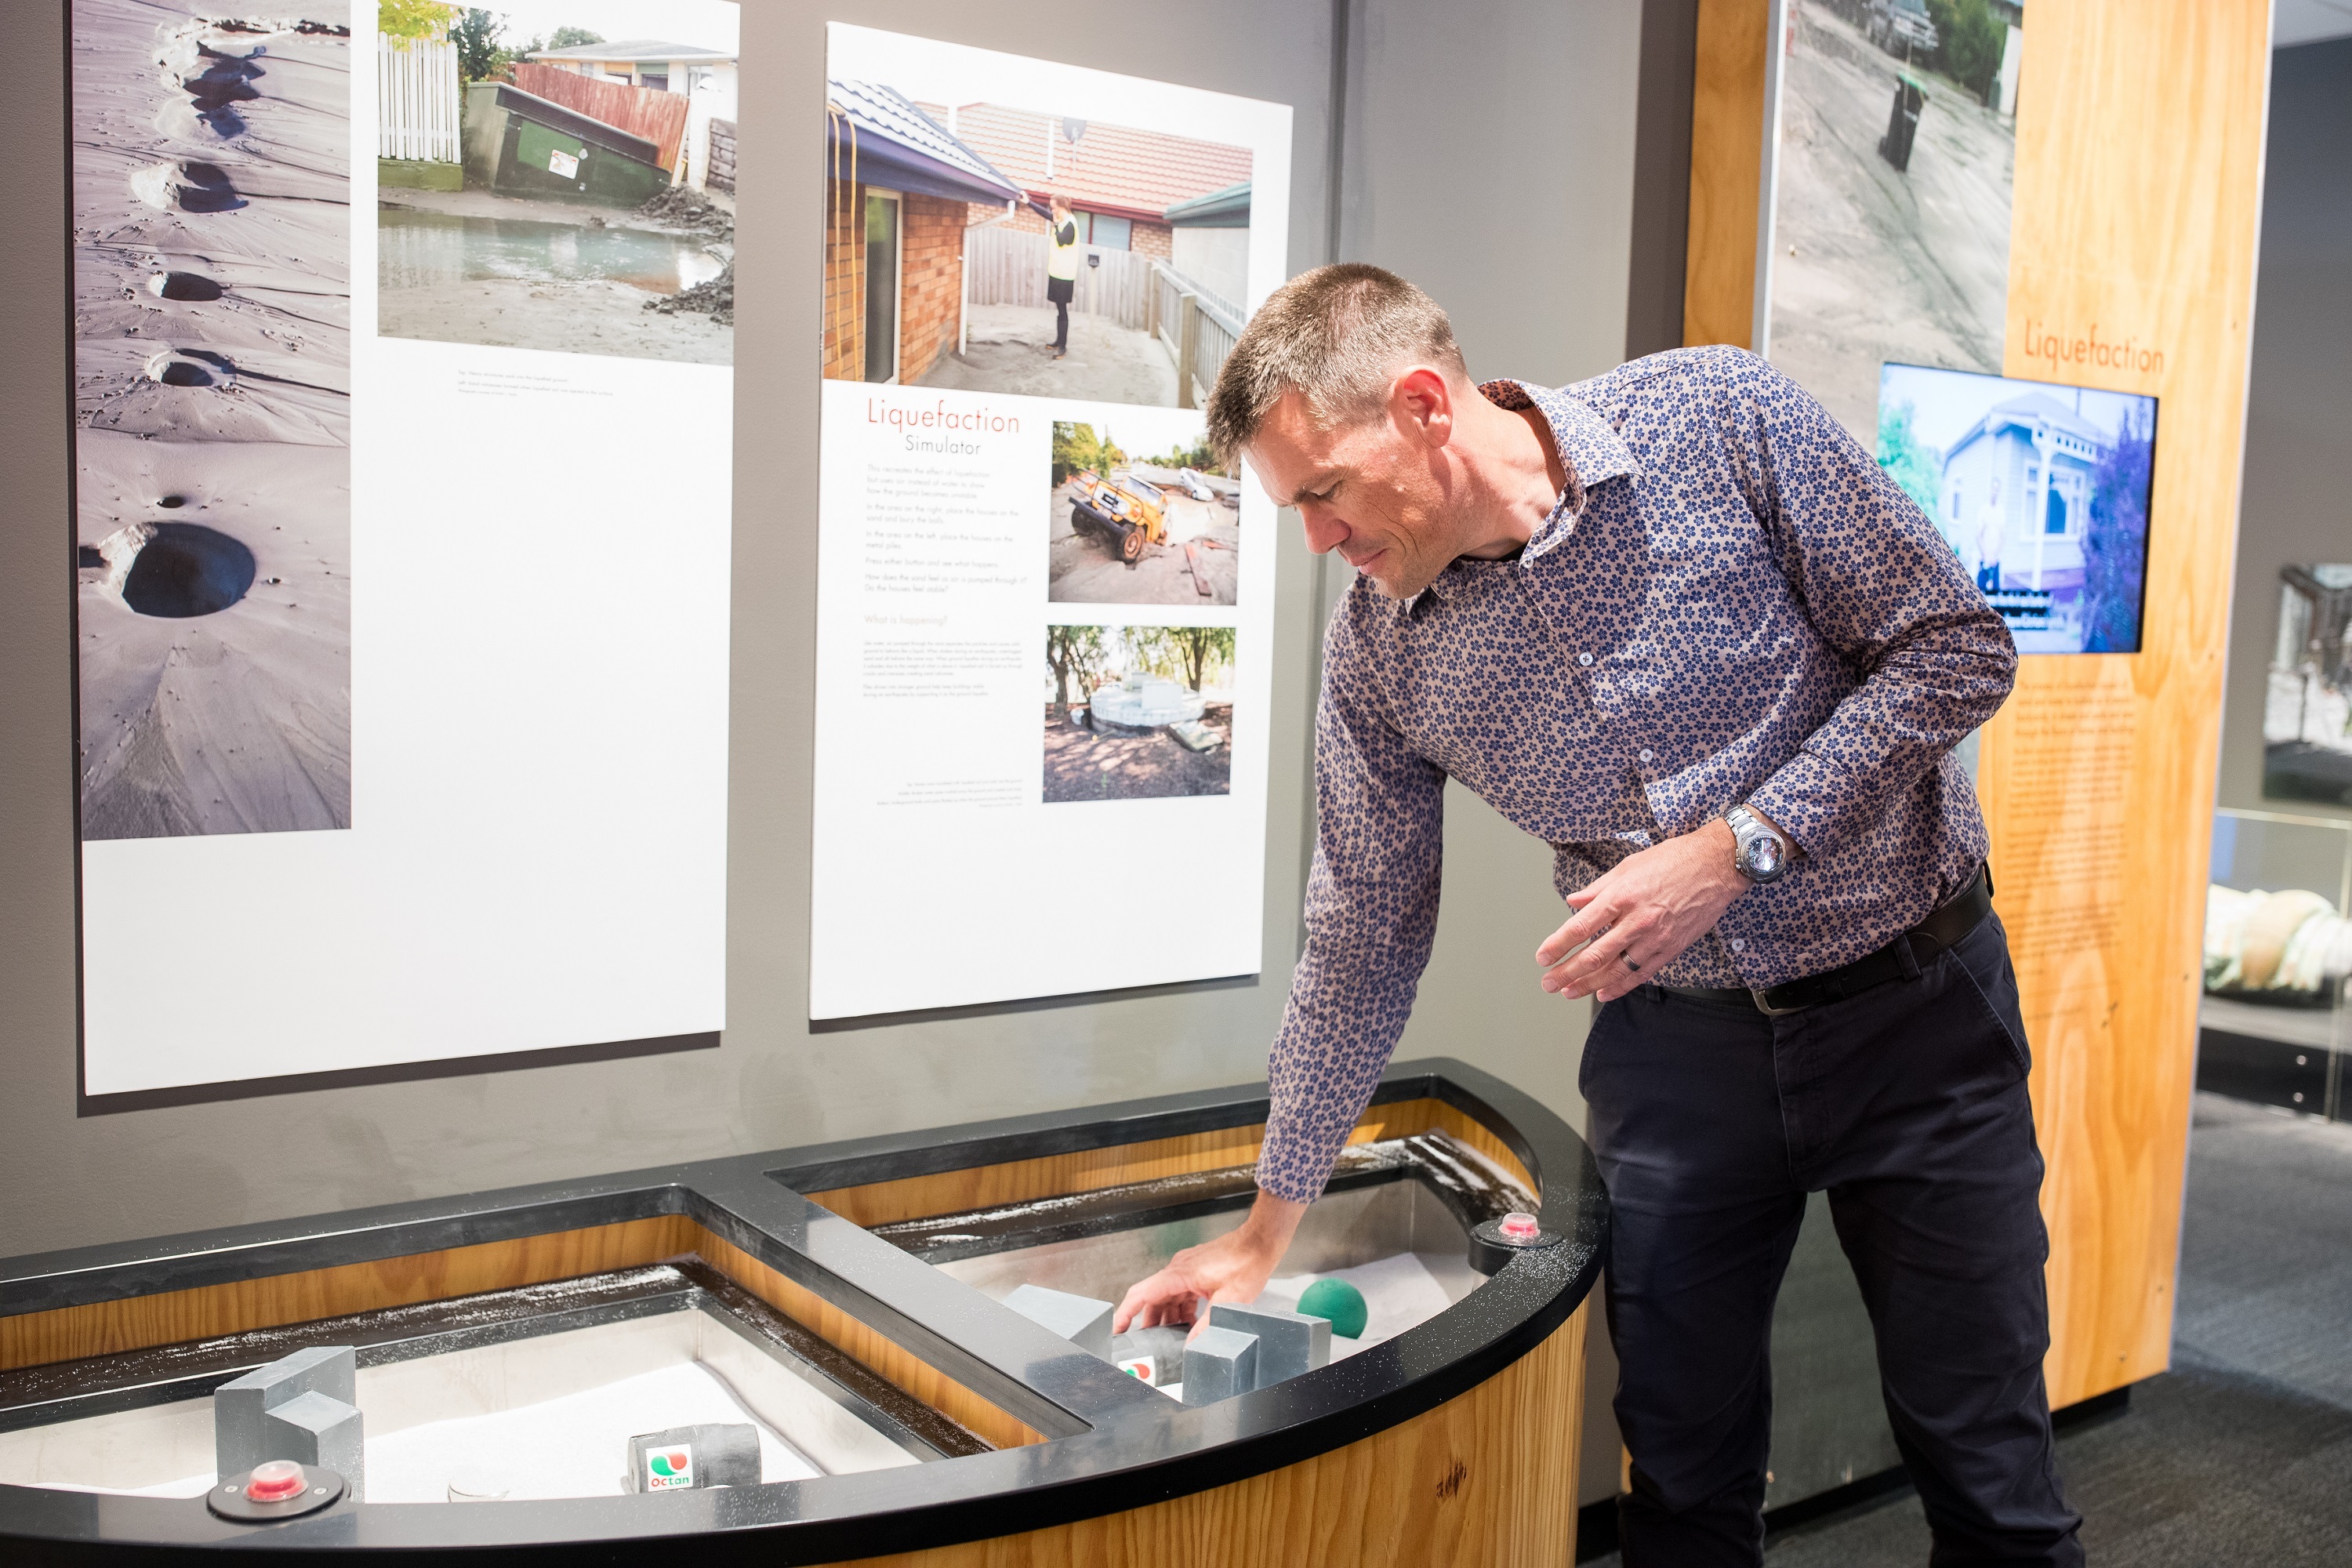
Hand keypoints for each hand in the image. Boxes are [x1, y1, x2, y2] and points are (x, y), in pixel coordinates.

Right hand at [1114, 1193, 1306, 1339]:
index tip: (1116, 1329)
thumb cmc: (1247, 1263)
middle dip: (1148, 1323)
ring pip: (1167, 1297)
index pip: (1142, 1295)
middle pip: (1153, 1299)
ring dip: (1167, 1317)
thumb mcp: (1228, 1302)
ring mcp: (1187, 1269)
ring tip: (1169, 1340)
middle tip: (1147, 1345)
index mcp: (1179, 1275)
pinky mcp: (1197, 1271)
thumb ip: (1206, 1326)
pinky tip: (1189, 1323)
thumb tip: (1192, 1347)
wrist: (1261, 1242)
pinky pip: (1181, 1293)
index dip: (1126, 1313)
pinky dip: (1181, 1309)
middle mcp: (1178, 1269)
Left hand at [1536, 819, 1757, 1002]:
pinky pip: (1642, 974)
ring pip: (1616, 970)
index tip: (1543, 958)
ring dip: (1589, 985)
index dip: (1557, 946)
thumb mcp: (1627, 865)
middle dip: (1567, 973)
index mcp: (1621, 896)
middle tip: (1549, 983)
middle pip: (1594, 955)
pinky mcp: (1672, 948)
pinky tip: (1603, 993)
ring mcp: (1655, 937)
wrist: (1716, 865)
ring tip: (1569, 992)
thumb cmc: (1673, 860)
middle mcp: (1636, 920)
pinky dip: (1620, 986)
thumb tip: (1573, 902)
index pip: (1580, 927)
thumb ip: (1597, 888)